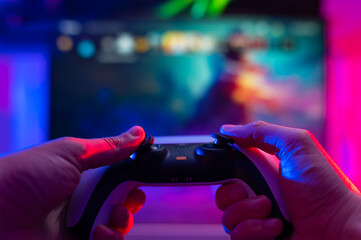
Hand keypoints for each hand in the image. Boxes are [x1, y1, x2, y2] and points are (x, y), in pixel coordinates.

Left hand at [0, 126, 145, 239]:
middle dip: (131, 201)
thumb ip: (108, 147)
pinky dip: (109, 238)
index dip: (133, 177)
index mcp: (85, 173)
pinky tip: (99, 231)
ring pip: (118, 224)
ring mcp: (81, 222)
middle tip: (126, 198)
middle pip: (123, 201)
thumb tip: (139, 133)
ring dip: (122, 220)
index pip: (119, 175)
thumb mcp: (71, 155)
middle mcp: (85, 198)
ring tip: (111, 215)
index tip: (143, 175)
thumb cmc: (25, 177)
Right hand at [215, 121, 360, 239]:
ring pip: (227, 215)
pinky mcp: (257, 236)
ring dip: (249, 213)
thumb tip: (227, 129)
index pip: (229, 167)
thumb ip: (261, 132)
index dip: (224, 168)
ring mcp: (256, 216)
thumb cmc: (323, 185)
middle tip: (260, 195)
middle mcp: (256, 192)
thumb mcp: (295, 145)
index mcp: (262, 169)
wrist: (337, 227)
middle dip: (236, 194)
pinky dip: (256, 230)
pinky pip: (236, 234)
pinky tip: (277, 227)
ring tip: (273, 211)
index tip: (230, 171)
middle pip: (222, 192)